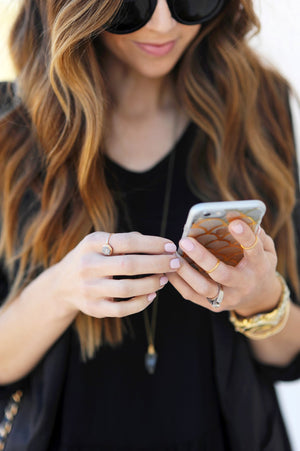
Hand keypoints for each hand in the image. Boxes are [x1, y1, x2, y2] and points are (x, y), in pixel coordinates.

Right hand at [53, 232, 179, 318]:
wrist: (61, 285)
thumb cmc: (91, 258)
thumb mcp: (99, 242)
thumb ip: (126, 240)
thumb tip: (159, 244)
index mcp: (91, 244)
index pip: (127, 241)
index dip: (152, 243)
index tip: (170, 246)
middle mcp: (87, 265)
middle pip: (129, 265)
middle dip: (157, 263)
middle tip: (176, 262)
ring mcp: (89, 288)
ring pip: (126, 289)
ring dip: (151, 283)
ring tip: (165, 278)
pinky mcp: (92, 308)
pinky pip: (121, 309)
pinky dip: (140, 303)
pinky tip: (152, 295)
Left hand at [168, 220, 281, 316]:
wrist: (259, 299)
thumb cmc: (258, 265)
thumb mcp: (266, 250)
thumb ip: (257, 235)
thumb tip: (238, 216)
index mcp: (259, 266)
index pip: (254, 250)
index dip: (245, 236)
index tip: (234, 222)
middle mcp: (244, 284)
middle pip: (222, 273)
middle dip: (202, 257)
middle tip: (185, 241)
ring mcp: (229, 297)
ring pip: (204, 288)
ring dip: (185, 272)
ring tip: (173, 256)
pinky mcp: (214, 306)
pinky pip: (192, 295)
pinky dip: (178, 282)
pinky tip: (168, 268)